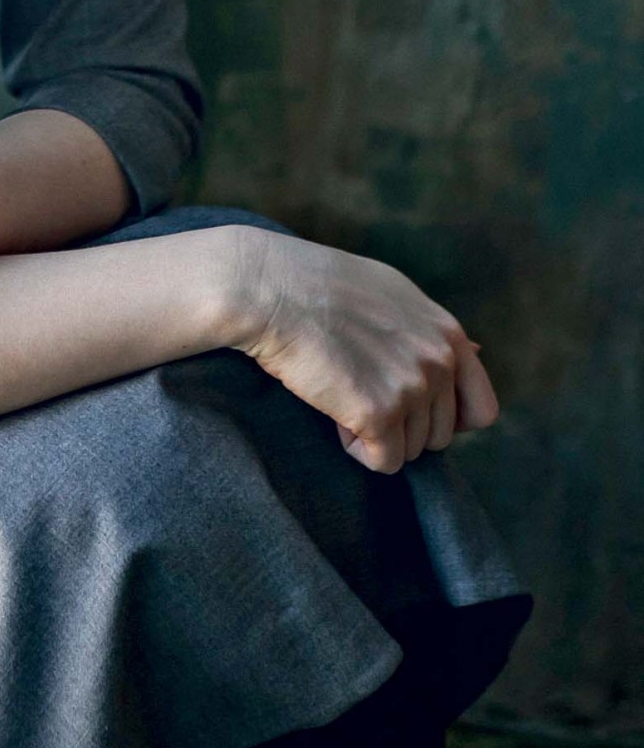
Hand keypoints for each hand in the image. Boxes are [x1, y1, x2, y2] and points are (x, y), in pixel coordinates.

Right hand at [219, 226, 500, 474]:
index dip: (444, 418)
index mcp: (446, 331)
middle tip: (357, 389)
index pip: (481, 409)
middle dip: (401, 425)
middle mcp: (439, 359)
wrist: (266, 288)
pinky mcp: (380, 413)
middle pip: (440, 436)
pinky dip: (356, 447)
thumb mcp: (390, 293)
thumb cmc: (315, 285)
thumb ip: (430, 328)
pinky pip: (384, 462)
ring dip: (374, 433)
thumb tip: (476, 351)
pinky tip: (333, 409)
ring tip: (340, 390)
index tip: (407, 408)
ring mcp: (413, 386)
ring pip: (410, 451)